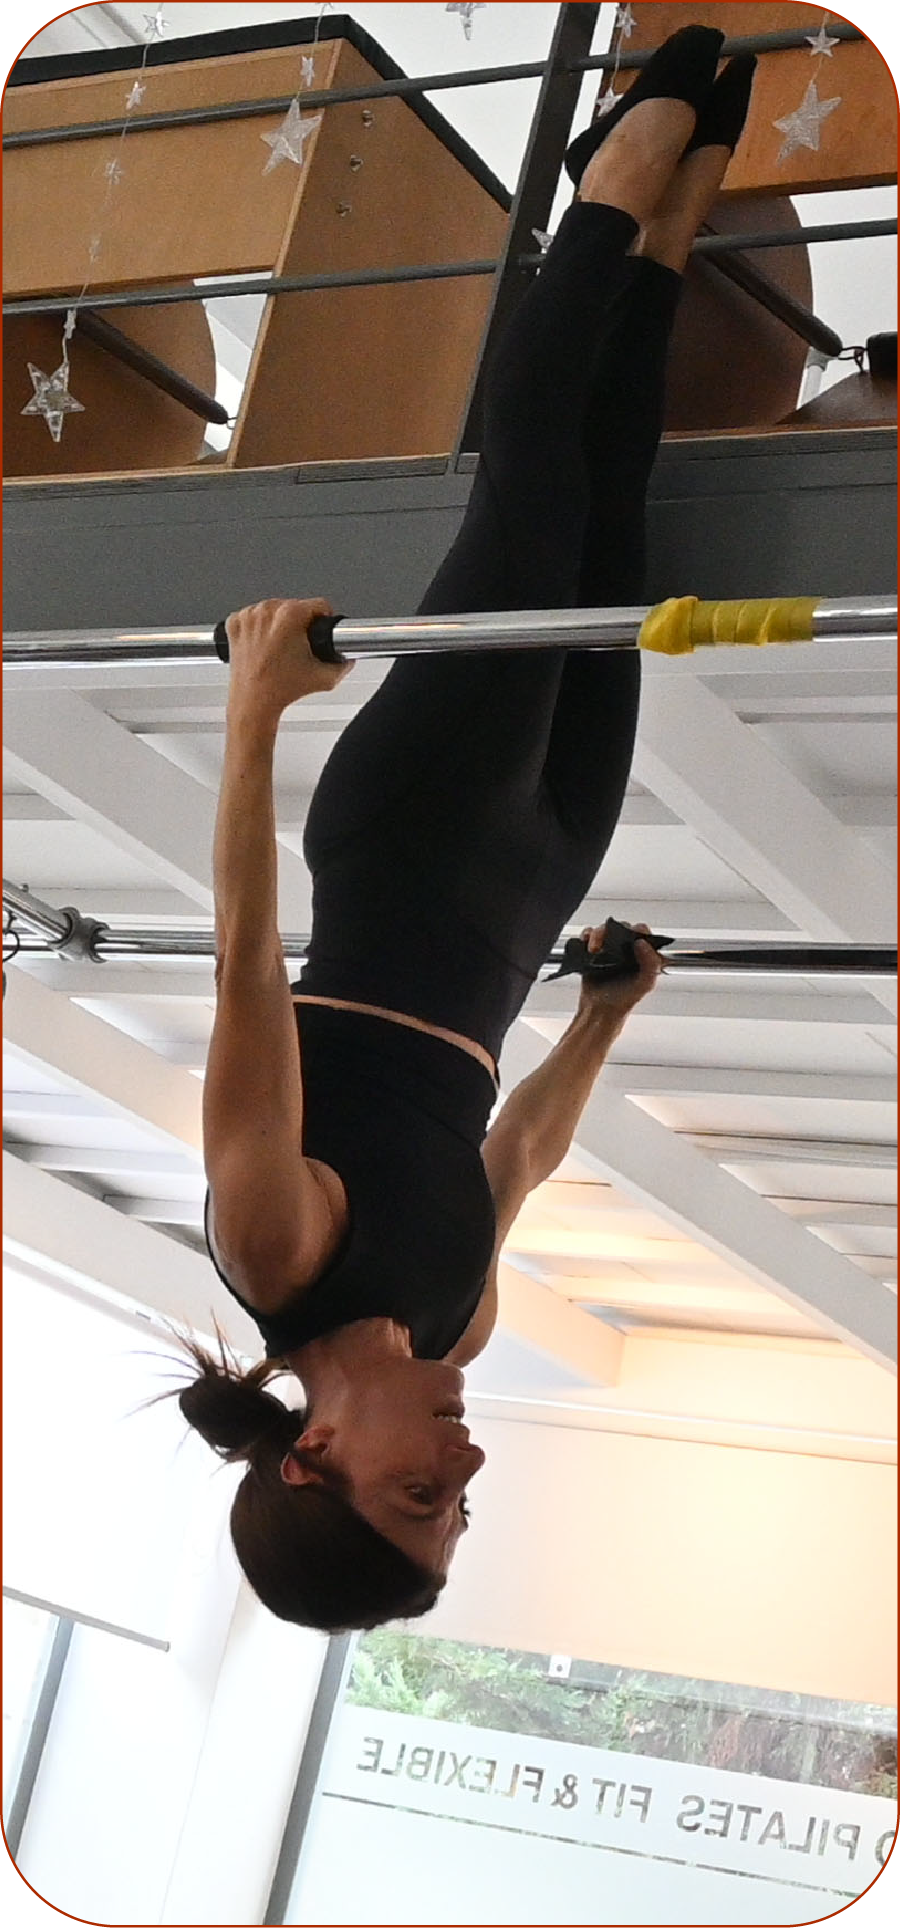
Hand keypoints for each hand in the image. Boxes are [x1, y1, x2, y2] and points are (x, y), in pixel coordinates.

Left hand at [224, 598, 352, 722]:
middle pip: (295, 605)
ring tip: (280, 648)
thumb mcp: (326, 678)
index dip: (325, 619)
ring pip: (274, 610)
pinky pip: (253, 617)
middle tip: (299, 646)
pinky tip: (264, 645)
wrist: (253, 703)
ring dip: (279, 623)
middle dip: (300, 623)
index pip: (320, 604)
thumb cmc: (281, 690)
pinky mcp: (235, 623)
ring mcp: (249, 616)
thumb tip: (348, 656)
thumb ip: (344, 663)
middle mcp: (267, 611)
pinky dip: (259, 627)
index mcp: (290, 616)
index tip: (320, 630)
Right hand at [576, 920, 663, 1019]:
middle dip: (613, 931)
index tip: (631, 935)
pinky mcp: (594, 951)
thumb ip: (651, 964)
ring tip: (593, 949)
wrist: (600, 1010)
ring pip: (604, 929)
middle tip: (607, 944)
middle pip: (622, 927)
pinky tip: (587, 947)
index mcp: (644, 954)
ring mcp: (610, 949)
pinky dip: (586, 936)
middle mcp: (627, 949)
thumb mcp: (645, 984)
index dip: (638, 930)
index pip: (643, 933)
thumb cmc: (624, 1000)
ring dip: (597, 934)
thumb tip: (642, 943)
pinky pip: (589, 935)